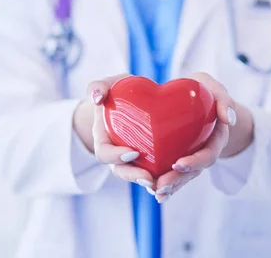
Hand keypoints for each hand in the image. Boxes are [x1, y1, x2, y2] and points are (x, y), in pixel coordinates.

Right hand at [82, 74, 154, 190]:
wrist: (134, 101)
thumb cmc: (119, 92)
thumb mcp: (109, 85)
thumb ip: (98, 87)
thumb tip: (97, 98)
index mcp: (103, 139)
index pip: (104, 153)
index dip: (115, 156)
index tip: (132, 152)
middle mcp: (116, 154)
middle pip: (120, 171)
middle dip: (133, 176)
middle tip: (149, 178)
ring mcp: (132, 160)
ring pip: (138, 177)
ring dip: (149, 184)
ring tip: (162, 185)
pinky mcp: (149, 162)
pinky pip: (154, 175)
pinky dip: (163, 181)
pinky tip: (174, 184)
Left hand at [153, 72, 252, 202]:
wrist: (200, 99)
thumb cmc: (205, 91)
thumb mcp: (215, 89)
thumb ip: (224, 99)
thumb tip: (228, 119)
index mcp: (216, 137)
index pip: (208, 154)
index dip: (195, 161)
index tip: (179, 164)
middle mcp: (205, 151)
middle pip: (194, 171)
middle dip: (178, 180)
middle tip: (160, 185)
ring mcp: (193, 157)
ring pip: (183, 177)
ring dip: (171, 187)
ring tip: (156, 193)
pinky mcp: (179, 158)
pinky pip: (174, 174)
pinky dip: (167, 185)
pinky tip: (155, 194)